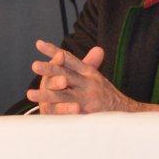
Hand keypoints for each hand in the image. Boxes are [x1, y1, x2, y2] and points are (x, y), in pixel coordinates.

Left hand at [26, 40, 158, 113]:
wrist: (128, 114)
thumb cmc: (106, 95)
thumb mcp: (97, 78)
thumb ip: (91, 64)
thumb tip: (97, 48)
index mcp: (89, 73)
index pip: (70, 59)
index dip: (54, 51)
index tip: (39, 44)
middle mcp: (88, 84)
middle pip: (66, 74)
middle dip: (50, 70)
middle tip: (34, 65)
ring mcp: (88, 100)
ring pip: (64, 96)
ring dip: (47, 95)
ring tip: (30, 94)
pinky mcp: (88, 115)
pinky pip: (70, 114)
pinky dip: (58, 114)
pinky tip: (45, 113)